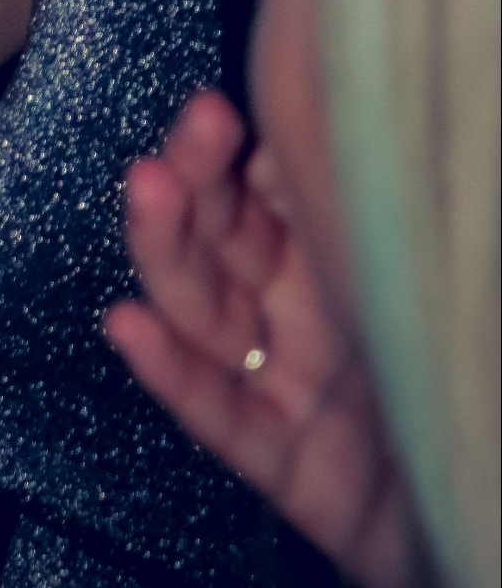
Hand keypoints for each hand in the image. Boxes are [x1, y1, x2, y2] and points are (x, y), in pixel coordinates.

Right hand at [104, 92, 424, 587]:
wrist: (496, 495)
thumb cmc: (466, 358)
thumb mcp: (409, 255)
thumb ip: (346, 190)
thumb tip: (313, 100)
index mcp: (341, 255)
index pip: (265, 187)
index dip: (239, 148)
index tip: (230, 104)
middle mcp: (306, 311)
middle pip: (223, 236)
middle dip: (197, 176)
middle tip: (195, 124)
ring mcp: (289, 383)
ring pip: (205, 310)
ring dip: (167, 247)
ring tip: (146, 187)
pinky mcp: (285, 460)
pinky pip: (219, 413)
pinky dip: (170, 372)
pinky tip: (129, 326)